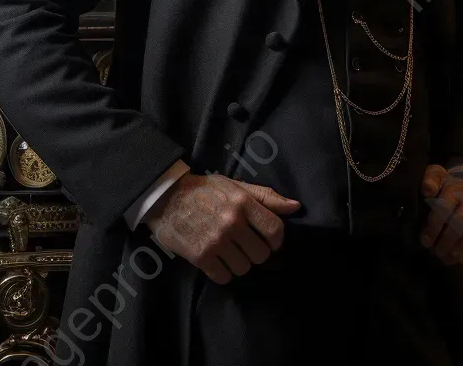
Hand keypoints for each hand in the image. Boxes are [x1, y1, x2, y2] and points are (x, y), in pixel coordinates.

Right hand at [142, 172, 300, 283]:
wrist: (165, 197)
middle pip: (261, 254)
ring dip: (239, 263)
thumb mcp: (235, 186)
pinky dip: (223, 272)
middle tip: (245, 245)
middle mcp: (232, 222)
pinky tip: (217, 260)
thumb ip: (265, 196)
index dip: (276, 240)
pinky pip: (224, 277)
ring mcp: (216, 241)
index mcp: (242, 202)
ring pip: (244, 268)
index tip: (270, 241)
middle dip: (256, 252)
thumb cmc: (204, 190)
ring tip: (230, 252)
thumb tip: (296, 207)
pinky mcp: (201, 257)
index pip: (275, 230)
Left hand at [419, 163, 462, 263]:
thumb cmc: (446, 185)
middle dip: (446, 239)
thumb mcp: (436, 177)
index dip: (434, 226)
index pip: (444, 207)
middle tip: (435, 251)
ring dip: (458, 247)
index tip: (425, 240)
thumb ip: (430, 180)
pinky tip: (454, 257)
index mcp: (453, 187)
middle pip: (460, 221)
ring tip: (444, 256)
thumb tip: (427, 190)